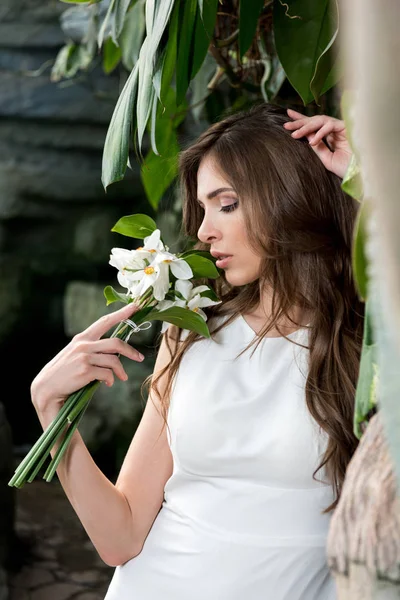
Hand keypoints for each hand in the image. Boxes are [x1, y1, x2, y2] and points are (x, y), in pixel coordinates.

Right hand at [31, 303, 145, 414]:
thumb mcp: (76, 353)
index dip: (122, 313)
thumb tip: (116, 351)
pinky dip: (110, 380)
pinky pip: (107, 374)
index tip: (136, 306)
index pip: (105, 321)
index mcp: (82, 337)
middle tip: (140, 358)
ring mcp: (84, 357)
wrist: (48, 388)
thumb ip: (93, 348)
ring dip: (121, 371)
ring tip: (122, 377)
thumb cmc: (65, 371)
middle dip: (131, 351)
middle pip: (116, 342)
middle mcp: (84, 344)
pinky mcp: (85, 370)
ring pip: (114, 360)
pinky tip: (107, 383)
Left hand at [283, 109, 351, 179]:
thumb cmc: (345, 169)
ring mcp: (340, 128)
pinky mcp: (347, 128)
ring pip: (320, 121)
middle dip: (299, 122)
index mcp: (329, 138)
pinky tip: (312, 141)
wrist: (359, 173)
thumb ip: (318, 148)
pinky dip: (320, 133)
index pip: (313, 127)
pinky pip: (330, 126)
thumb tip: (307, 137)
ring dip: (306, 126)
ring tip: (294, 134)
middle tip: (286, 125)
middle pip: (315, 121)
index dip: (301, 122)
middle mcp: (334, 131)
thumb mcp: (327, 160)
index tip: (287, 121)